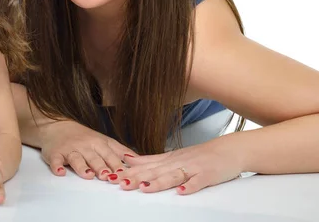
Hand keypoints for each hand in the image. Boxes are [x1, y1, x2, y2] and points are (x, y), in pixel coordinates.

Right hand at [39, 120, 137, 179]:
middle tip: (109, 177)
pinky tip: (60, 172)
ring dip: (82, 167)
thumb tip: (140, 161)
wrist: (56, 126)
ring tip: (88, 175)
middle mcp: (86, 146)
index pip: (111, 155)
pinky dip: (57, 166)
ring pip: (77, 158)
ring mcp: (70, 149)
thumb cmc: (83, 136)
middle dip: (102, 166)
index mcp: (99, 143)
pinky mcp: (55, 153)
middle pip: (95, 157)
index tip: (127, 175)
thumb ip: (120, 151)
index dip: (119, 165)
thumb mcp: (103, 140)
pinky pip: (55, 160)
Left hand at [109, 136, 242, 193]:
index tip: (112, 176)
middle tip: (120, 183)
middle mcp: (177, 162)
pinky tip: (181, 192)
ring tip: (144, 188)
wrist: (229, 149)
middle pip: (154, 171)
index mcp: (168, 159)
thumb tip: (128, 159)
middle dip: (137, 177)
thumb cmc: (200, 155)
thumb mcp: (173, 155)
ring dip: (158, 182)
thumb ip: (151, 160)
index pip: (145, 165)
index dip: (128, 171)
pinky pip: (198, 182)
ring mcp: (192, 168)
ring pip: (173, 176)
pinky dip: (190, 186)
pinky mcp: (207, 175)